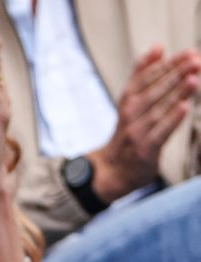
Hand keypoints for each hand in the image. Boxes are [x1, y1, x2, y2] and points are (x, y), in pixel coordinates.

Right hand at [89, 45, 200, 200]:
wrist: (114, 169)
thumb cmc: (130, 131)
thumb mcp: (131, 101)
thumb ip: (143, 74)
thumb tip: (158, 47)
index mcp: (128, 99)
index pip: (147, 78)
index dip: (168, 65)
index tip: (188, 53)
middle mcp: (130, 114)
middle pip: (155, 91)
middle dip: (176, 75)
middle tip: (195, 61)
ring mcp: (136, 132)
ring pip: (159, 110)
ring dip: (177, 93)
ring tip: (194, 79)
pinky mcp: (145, 149)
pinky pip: (160, 132)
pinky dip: (172, 120)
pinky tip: (184, 107)